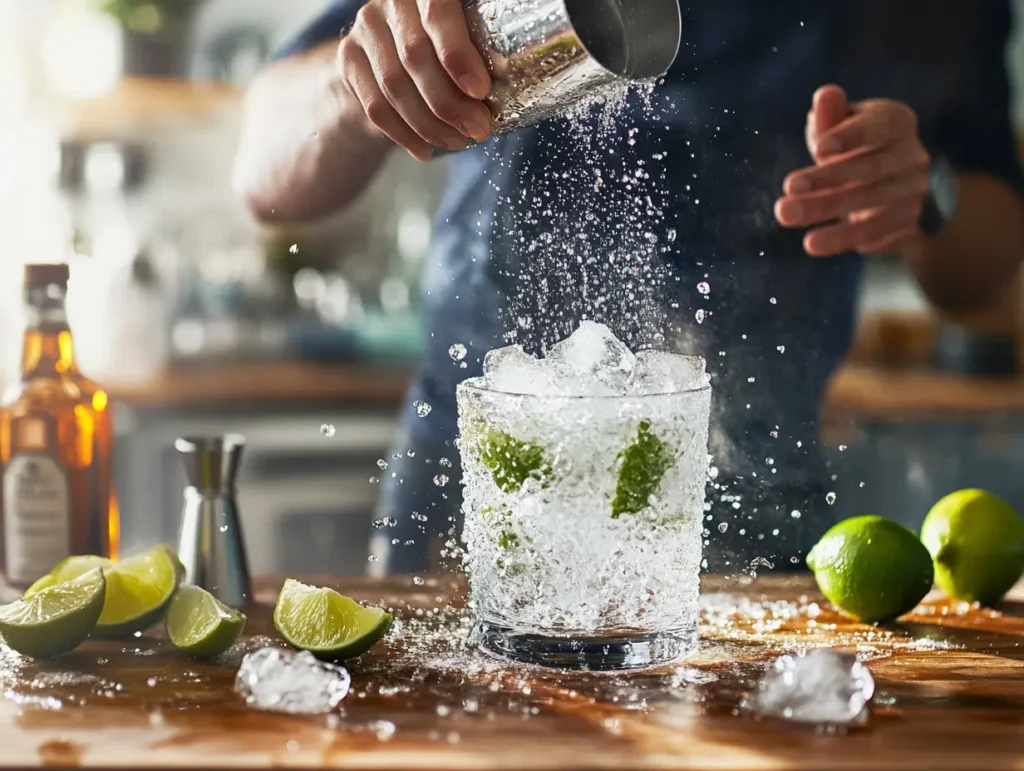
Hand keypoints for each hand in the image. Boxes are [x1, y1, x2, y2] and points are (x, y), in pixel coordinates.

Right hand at [337, 0, 492, 160]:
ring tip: (457, 142)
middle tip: (479, 129)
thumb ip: (479, 48)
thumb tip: (505, 81)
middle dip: (451, 102)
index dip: (459, 56)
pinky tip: (426, 150)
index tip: (481, 92)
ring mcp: (365, 28)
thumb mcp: (468, 36)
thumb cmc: (447, 47)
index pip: (437, 15)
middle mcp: (391, 1)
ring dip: (430, 124)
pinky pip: (376, 107)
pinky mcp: (349, 58)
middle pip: (415, 57)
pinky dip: (405, 135)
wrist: (393, 53)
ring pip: (394, 86)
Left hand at [775, 85, 930, 256]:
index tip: (818, 149)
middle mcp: (912, 156)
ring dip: (830, 217)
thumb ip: (832, 115)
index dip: (850, 137)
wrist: (896, 185)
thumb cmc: (855, 148)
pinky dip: (846, 238)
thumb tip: (826, 95)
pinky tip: (818, 243)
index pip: (878, 127)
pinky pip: (878, 234)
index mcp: (897, 122)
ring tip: (793, 223)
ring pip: (872, 206)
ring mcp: (915, 191)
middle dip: (826, 182)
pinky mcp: (909, 223)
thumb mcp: (842, 127)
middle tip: (786, 194)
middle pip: (870, 171)